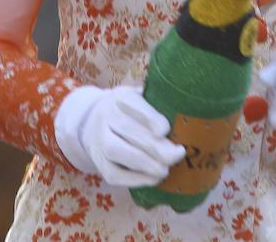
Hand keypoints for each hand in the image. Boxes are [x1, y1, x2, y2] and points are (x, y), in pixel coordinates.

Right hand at [54, 84, 185, 186]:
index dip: (149, 118)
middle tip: (177, 155)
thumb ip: (157, 101)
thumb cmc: (129, 110)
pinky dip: (135, 179)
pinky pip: (114, 174)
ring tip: (165, 170)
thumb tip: (184, 108)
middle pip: (127, 130)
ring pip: (116, 151)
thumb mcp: (140, 97)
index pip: (133, 104)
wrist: (92, 122)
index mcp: (120, 97)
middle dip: (154, 145)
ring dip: (143, 163)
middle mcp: (106, 115)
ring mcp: (99, 140)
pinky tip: (153, 179)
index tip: (166, 130)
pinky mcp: (99, 163)